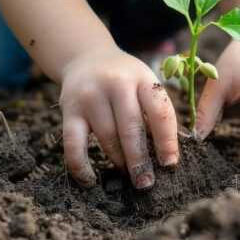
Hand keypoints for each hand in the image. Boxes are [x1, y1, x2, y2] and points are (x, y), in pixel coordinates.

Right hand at [59, 46, 178, 188]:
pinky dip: (80, 165)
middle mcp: (116, 84)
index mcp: (142, 78)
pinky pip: (73, 143)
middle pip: (131, 128)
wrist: (86, 57)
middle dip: (140, 160)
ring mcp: (91, 96)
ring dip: (118, 160)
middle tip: (146, 183)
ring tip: (128, 175)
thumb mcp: (145, 84)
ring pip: (107, 137)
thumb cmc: (125, 80)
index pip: (159, 111)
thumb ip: (156, 112)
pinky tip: (90, 180)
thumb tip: (168, 156)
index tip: (169, 164)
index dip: (167, 140)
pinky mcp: (69, 109)